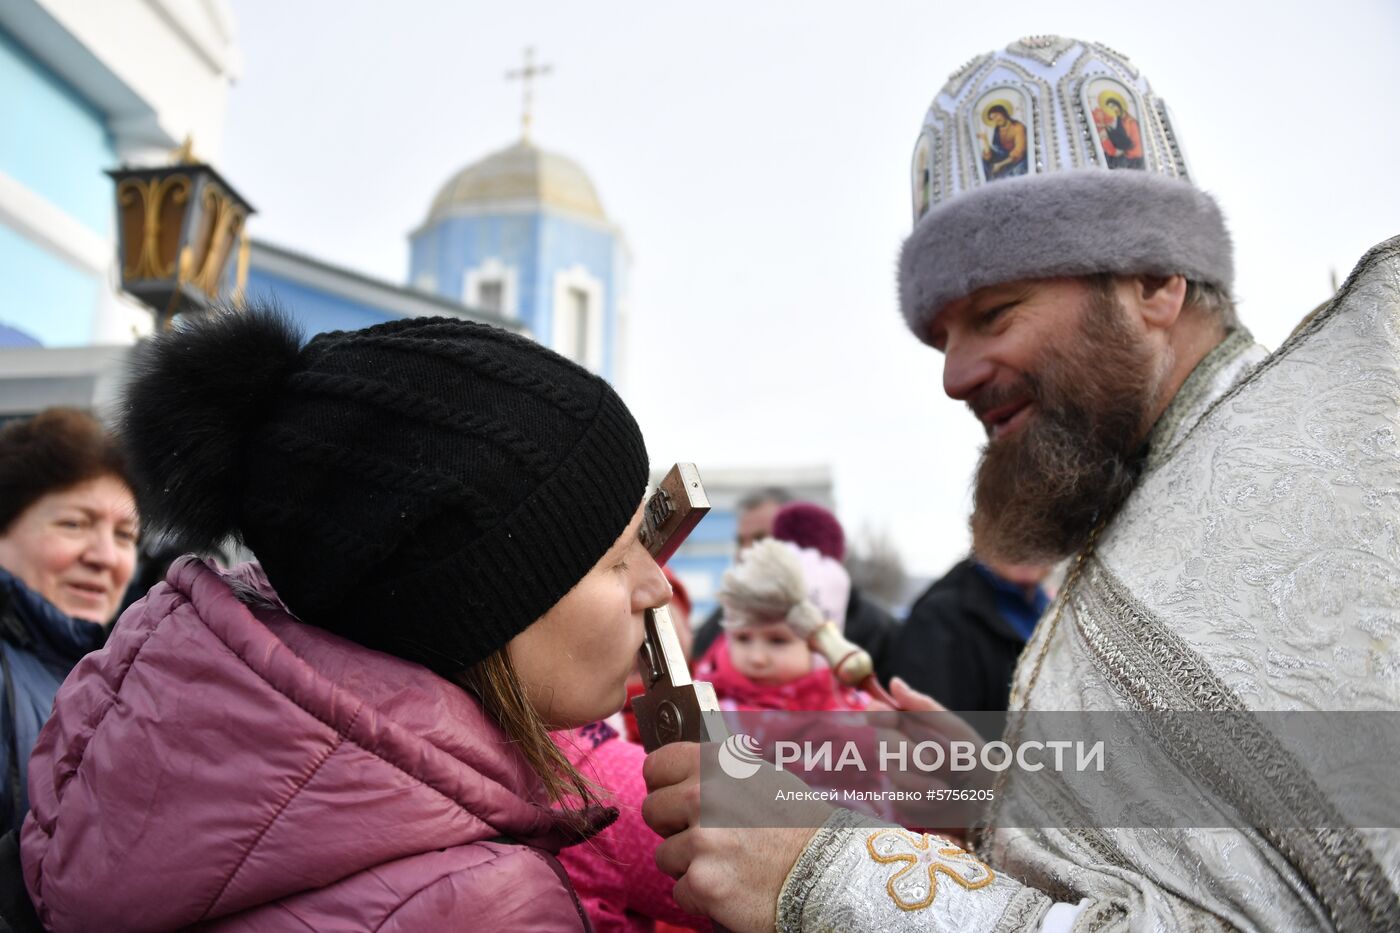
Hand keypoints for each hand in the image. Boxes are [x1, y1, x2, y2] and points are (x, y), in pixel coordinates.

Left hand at [642, 742, 826, 931]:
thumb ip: (717, 773)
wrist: (832, 873)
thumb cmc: (799, 826)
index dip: (664, 786)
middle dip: (673, 827)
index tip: (674, 799)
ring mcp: (702, 840)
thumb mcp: (760, 778)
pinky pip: (680, 891)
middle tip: (706, 837)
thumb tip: (678, 775)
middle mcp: (705, 795)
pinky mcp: (702, 883)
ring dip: (690, 864)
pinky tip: (733, 886)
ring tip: (729, 863)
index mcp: (718, 763)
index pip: (656, 765)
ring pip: (664, 855)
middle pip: (652, 810)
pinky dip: (702, 896)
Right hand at [869, 678, 986, 841]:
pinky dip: (922, 800)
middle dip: (907, 753)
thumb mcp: (958, 732)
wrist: (994, 803)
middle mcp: (901, 746)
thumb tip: (894, 683)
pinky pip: (898, 798)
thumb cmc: (979, 762)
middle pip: (882, 742)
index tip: (891, 718)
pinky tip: (941, 800)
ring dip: (921, 782)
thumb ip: (925, 708)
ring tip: (947, 789)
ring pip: (891, 772)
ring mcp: (899, 774)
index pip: (880, 713)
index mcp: (912, 725)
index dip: (878, 714)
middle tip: (933, 761)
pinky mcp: (902, 800)